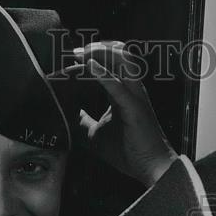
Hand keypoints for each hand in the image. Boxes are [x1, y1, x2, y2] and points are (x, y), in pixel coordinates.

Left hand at [72, 41, 177, 185]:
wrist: (150, 168)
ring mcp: (135, 96)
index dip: (89, 59)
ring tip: (82, 54)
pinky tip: (89, 66)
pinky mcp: (134, 108)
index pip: (108, 64)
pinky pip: (118, 86)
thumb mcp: (95, 134)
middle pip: (118, 54)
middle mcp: (132, 89)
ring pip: (123, 60)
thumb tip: (65, 115)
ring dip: (101, 53)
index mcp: (124, 92)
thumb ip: (82, 121)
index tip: (67, 61)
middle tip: (73, 52)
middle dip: (96, 47)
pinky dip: (103, 73)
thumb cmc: (128, 151)